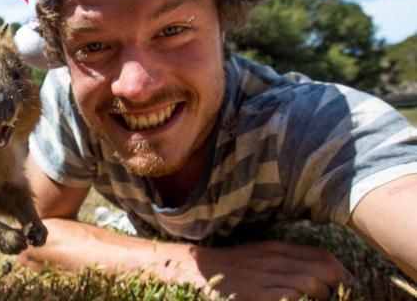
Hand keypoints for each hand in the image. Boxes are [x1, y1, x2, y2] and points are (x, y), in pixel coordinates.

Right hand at [157, 240, 353, 300]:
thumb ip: (285, 263)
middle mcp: (278, 260)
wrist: (195, 270)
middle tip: (337, 297)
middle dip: (339, 287)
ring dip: (320, 297)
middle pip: (326, 270)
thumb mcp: (259, 257)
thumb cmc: (229, 269)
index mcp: (279, 249)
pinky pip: (292, 298)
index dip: (344, 273)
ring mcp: (269, 276)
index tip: (349, 287)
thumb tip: (315, 276)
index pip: (325, 257)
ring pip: (313, 285)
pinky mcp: (260, 293)